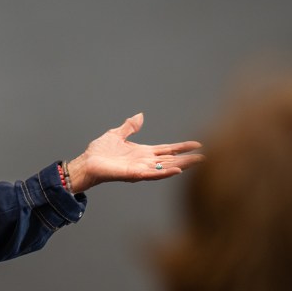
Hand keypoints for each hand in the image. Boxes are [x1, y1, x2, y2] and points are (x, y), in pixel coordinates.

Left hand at [66, 113, 202, 192]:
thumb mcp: (117, 134)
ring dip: (182, 165)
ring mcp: (141, 169)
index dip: (182, 147)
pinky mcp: (134, 174)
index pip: (168, 150)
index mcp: (143, 152)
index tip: (197, 144)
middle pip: (172, 160)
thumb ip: (130, 127)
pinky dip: (165, 172)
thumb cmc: (99, 152)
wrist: (86, 163)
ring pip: (166, 167)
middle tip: (205, 156)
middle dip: (188, 158)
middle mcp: (145, 161)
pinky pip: (153, 174)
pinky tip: (178, 170)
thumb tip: (140, 116)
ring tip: (198, 161)